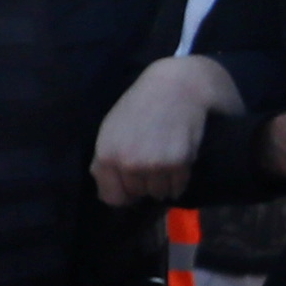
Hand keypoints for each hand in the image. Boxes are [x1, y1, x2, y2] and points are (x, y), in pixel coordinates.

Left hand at [90, 55, 231, 206]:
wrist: (175, 88)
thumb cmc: (140, 107)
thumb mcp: (111, 131)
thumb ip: (106, 161)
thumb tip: (110, 193)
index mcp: (106, 155)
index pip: (112, 198)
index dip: (123, 193)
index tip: (132, 186)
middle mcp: (128, 163)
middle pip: (137, 194)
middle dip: (144, 184)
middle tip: (152, 163)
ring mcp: (154, 164)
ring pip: (159, 193)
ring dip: (163, 183)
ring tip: (166, 162)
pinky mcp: (179, 162)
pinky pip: (178, 187)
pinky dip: (179, 181)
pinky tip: (178, 162)